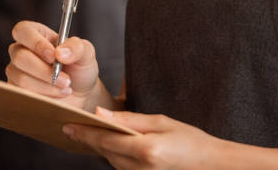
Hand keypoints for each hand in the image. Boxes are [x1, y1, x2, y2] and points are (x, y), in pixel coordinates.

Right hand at [6, 20, 100, 109]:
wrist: (80, 94)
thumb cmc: (79, 69)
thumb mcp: (85, 53)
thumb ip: (76, 47)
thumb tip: (60, 52)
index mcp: (36, 34)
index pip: (23, 31)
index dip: (36, 43)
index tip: (53, 56)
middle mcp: (21, 50)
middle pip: (20, 57)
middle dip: (44, 71)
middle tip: (65, 79)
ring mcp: (16, 71)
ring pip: (22, 78)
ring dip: (47, 86)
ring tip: (66, 88)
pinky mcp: (17, 91)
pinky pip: (23, 94)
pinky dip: (44, 96)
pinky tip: (57, 94)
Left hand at [64, 109, 220, 169]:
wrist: (209, 164)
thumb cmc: (189, 139)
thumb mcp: (160, 122)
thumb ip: (128, 119)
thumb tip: (101, 114)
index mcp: (146, 151)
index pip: (106, 140)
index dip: (85, 132)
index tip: (68, 125)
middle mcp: (141, 168)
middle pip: (105, 151)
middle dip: (88, 138)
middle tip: (70, 126)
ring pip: (111, 160)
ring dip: (99, 146)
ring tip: (84, 132)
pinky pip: (120, 166)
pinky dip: (111, 154)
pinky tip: (105, 143)